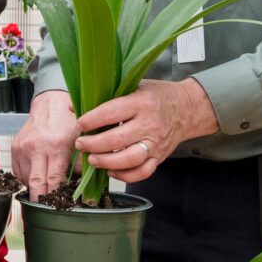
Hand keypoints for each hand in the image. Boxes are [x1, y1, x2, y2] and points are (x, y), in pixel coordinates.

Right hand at [12, 90, 78, 200]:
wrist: (49, 104)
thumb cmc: (67, 122)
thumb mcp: (80, 141)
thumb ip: (80, 164)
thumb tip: (80, 188)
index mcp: (55, 146)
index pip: (54, 179)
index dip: (56, 196)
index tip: (60, 207)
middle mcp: (36, 148)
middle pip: (36, 183)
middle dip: (41, 200)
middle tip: (47, 212)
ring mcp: (23, 148)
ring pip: (26, 180)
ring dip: (35, 188)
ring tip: (45, 188)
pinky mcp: (15, 149)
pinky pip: (18, 173)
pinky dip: (27, 178)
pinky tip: (37, 175)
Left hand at [74, 78, 218, 182]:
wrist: (187, 108)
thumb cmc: (156, 96)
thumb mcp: (134, 86)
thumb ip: (106, 96)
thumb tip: (73, 107)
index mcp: (142, 103)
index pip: (111, 113)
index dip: (91, 120)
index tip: (80, 124)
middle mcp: (150, 124)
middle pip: (117, 139)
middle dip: (93, 144)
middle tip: (80, 144)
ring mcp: (156, 143)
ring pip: (129, 159)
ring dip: (106, 162)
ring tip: (92, 159)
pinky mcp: (160, 157)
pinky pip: (142, 172)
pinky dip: (125, 176)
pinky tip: (111, 171)